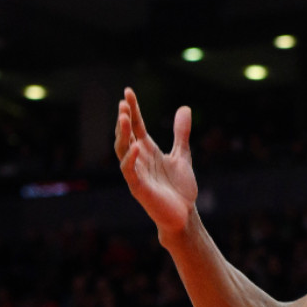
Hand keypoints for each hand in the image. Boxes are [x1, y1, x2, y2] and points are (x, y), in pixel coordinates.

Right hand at [115, 87, 198, 237]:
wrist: (185, 215)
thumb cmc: (180, 188)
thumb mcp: (182, 155)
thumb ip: (180, 133)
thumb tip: (184, 108)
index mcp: (148, 151)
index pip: (136, 126)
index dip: (132, 110)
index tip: (128, 92)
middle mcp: (139, 160)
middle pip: (126, 135)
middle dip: (123, 119)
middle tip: (123, 103)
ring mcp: (137, 173)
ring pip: (122, 150)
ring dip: (122, 134)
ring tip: (124, 117)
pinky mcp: (139, 188)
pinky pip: (130, 172)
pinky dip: (131, 159)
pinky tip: (137, 146)